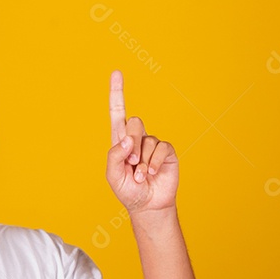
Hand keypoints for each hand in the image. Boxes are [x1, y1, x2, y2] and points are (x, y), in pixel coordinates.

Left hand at [106, 70, 178, 212]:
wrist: (148, 205)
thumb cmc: (128, 191)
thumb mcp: (113, 175)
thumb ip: (114, 155)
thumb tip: (127, 140)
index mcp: (120, 141)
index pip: (118, 112)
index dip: (117, 93)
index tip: (116, 73)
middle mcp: (137, 138)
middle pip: (134, 122)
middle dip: (132, 142)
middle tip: (131, 163)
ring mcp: (152, 144)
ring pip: (147, 138)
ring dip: (142, 160)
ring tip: (140, 176)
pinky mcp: (166, 152)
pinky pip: (161, 147)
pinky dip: (154, 161)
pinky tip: (151, 173)